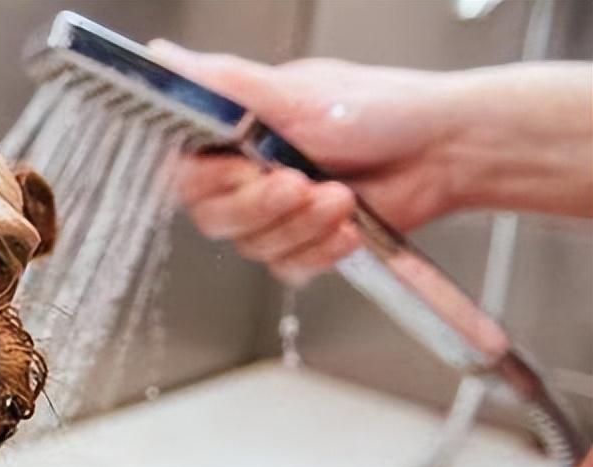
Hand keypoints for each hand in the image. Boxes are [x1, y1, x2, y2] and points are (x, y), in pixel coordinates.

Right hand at [149, 41, 458, 283]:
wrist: (446, 150)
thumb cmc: (383, 109)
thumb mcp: (294, 93)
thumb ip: (222, 84)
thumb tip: (160, 59)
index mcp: (235, 133)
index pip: (187, 173)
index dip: (217, 181)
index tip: (249, 168)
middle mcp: (248, 174)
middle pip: (215, 217)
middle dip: (263, 206)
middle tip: (302, 183)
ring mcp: (275, 213)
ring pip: (253, 246)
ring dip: (302, 227)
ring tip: (342, 197)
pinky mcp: (303, 244)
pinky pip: (287, 268)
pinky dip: (320, 252)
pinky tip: (349, 228)